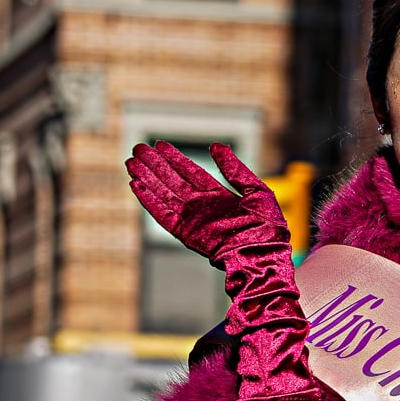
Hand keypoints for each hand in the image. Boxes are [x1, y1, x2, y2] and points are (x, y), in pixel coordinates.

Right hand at [126, 141, 286, 274]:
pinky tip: (136, 185)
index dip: (175, 158)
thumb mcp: (255, 189)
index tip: (159, 145)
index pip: (190, 172)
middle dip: (155, 165)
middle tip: (138, 148)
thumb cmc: (268, 227)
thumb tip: (217, 146)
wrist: (265, 255)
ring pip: (164, 194)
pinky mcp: (186, 233)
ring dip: (147, 179)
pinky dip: (149, 201)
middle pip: (172, 181)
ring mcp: (193, 219)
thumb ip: (234, 169)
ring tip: (132, 162)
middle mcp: (202, 206)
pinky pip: (163, 214)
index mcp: (218, 195)